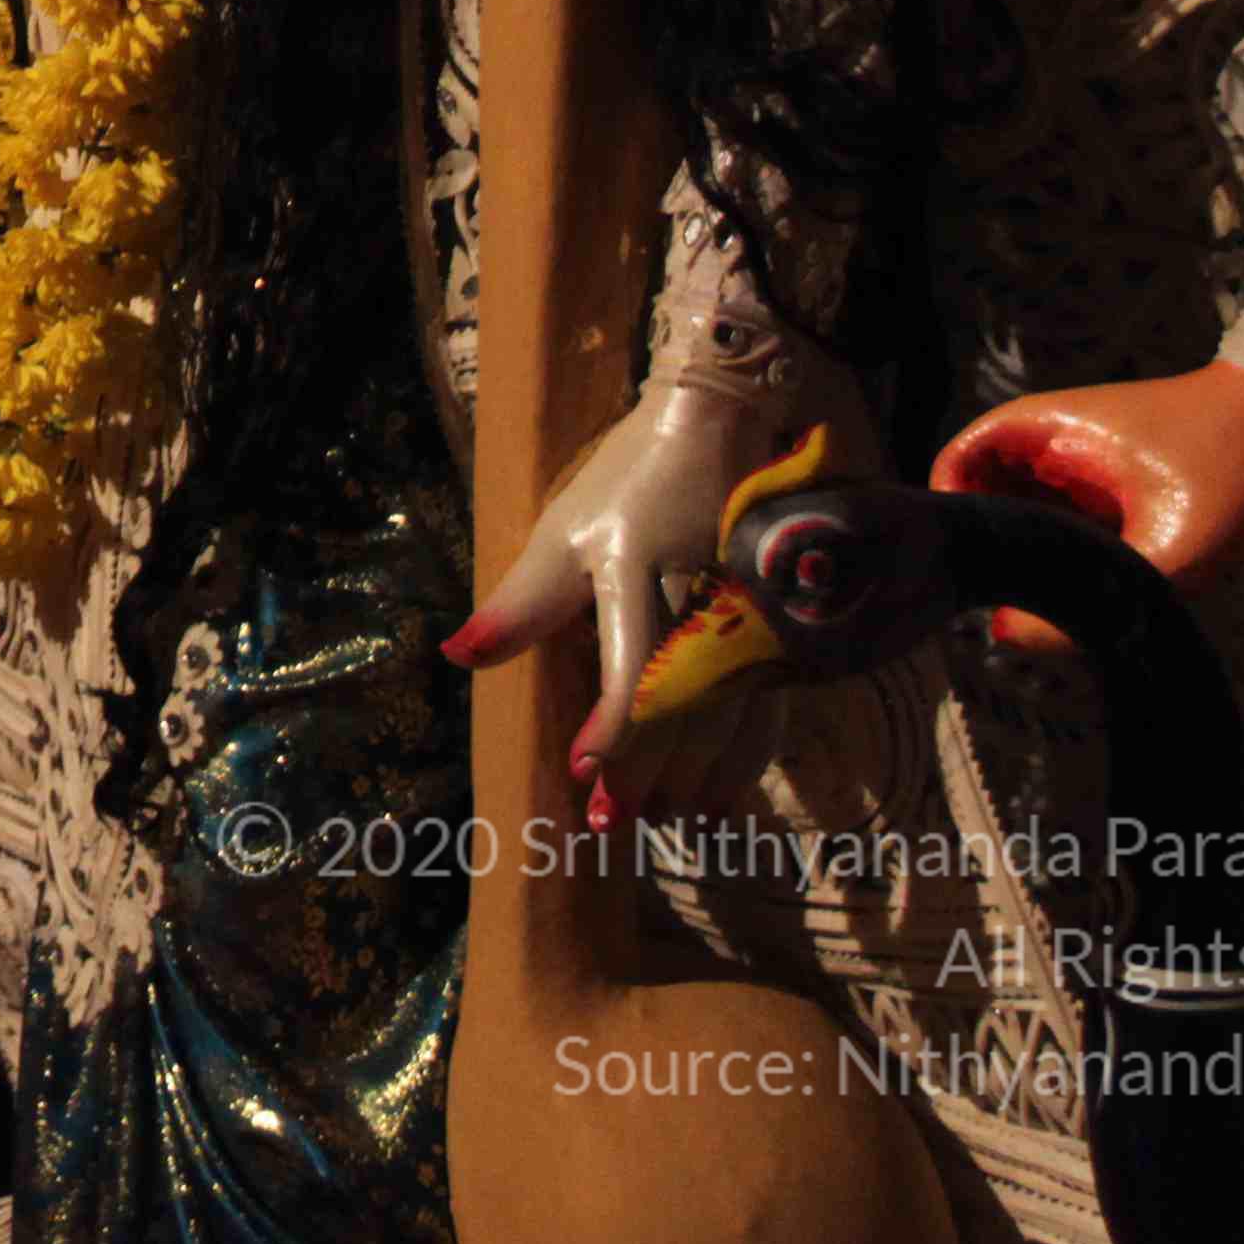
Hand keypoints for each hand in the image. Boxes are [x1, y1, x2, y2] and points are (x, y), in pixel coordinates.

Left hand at [446, 365, 778, 802]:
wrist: (730, 422)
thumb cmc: (633, 480)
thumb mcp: (567, 530)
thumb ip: (522, 604)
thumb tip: (457, 656)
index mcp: (643, 569)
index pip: (633, 667)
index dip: (612, 730)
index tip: (583, 774)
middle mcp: (707, 597)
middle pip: (684, 708)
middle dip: (648, 773)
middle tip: (610, 822)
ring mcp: (755, 613)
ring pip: (736, 718)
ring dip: (697, 777)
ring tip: (660, 817)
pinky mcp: (786, 626)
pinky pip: (772, 709)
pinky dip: (743, 758)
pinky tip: (719, 793)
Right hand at [934, 364, 1243, 636]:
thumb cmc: (1237, 470)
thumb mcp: (1170, 551)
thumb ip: (1090, 600)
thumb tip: (1008, 636)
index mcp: (1049, 430)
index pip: (956, 460)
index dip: (947, 513)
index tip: (965, 574)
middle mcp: (1057, 435)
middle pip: (986, 487)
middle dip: (992, 544)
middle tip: (1005, 605)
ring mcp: (1089, 454)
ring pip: (1029, 505)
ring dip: (1031, 550)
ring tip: (1044, 605)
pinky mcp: (1120, 474)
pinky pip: (1068, 512)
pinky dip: (1065, 548)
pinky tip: (1087, 590)